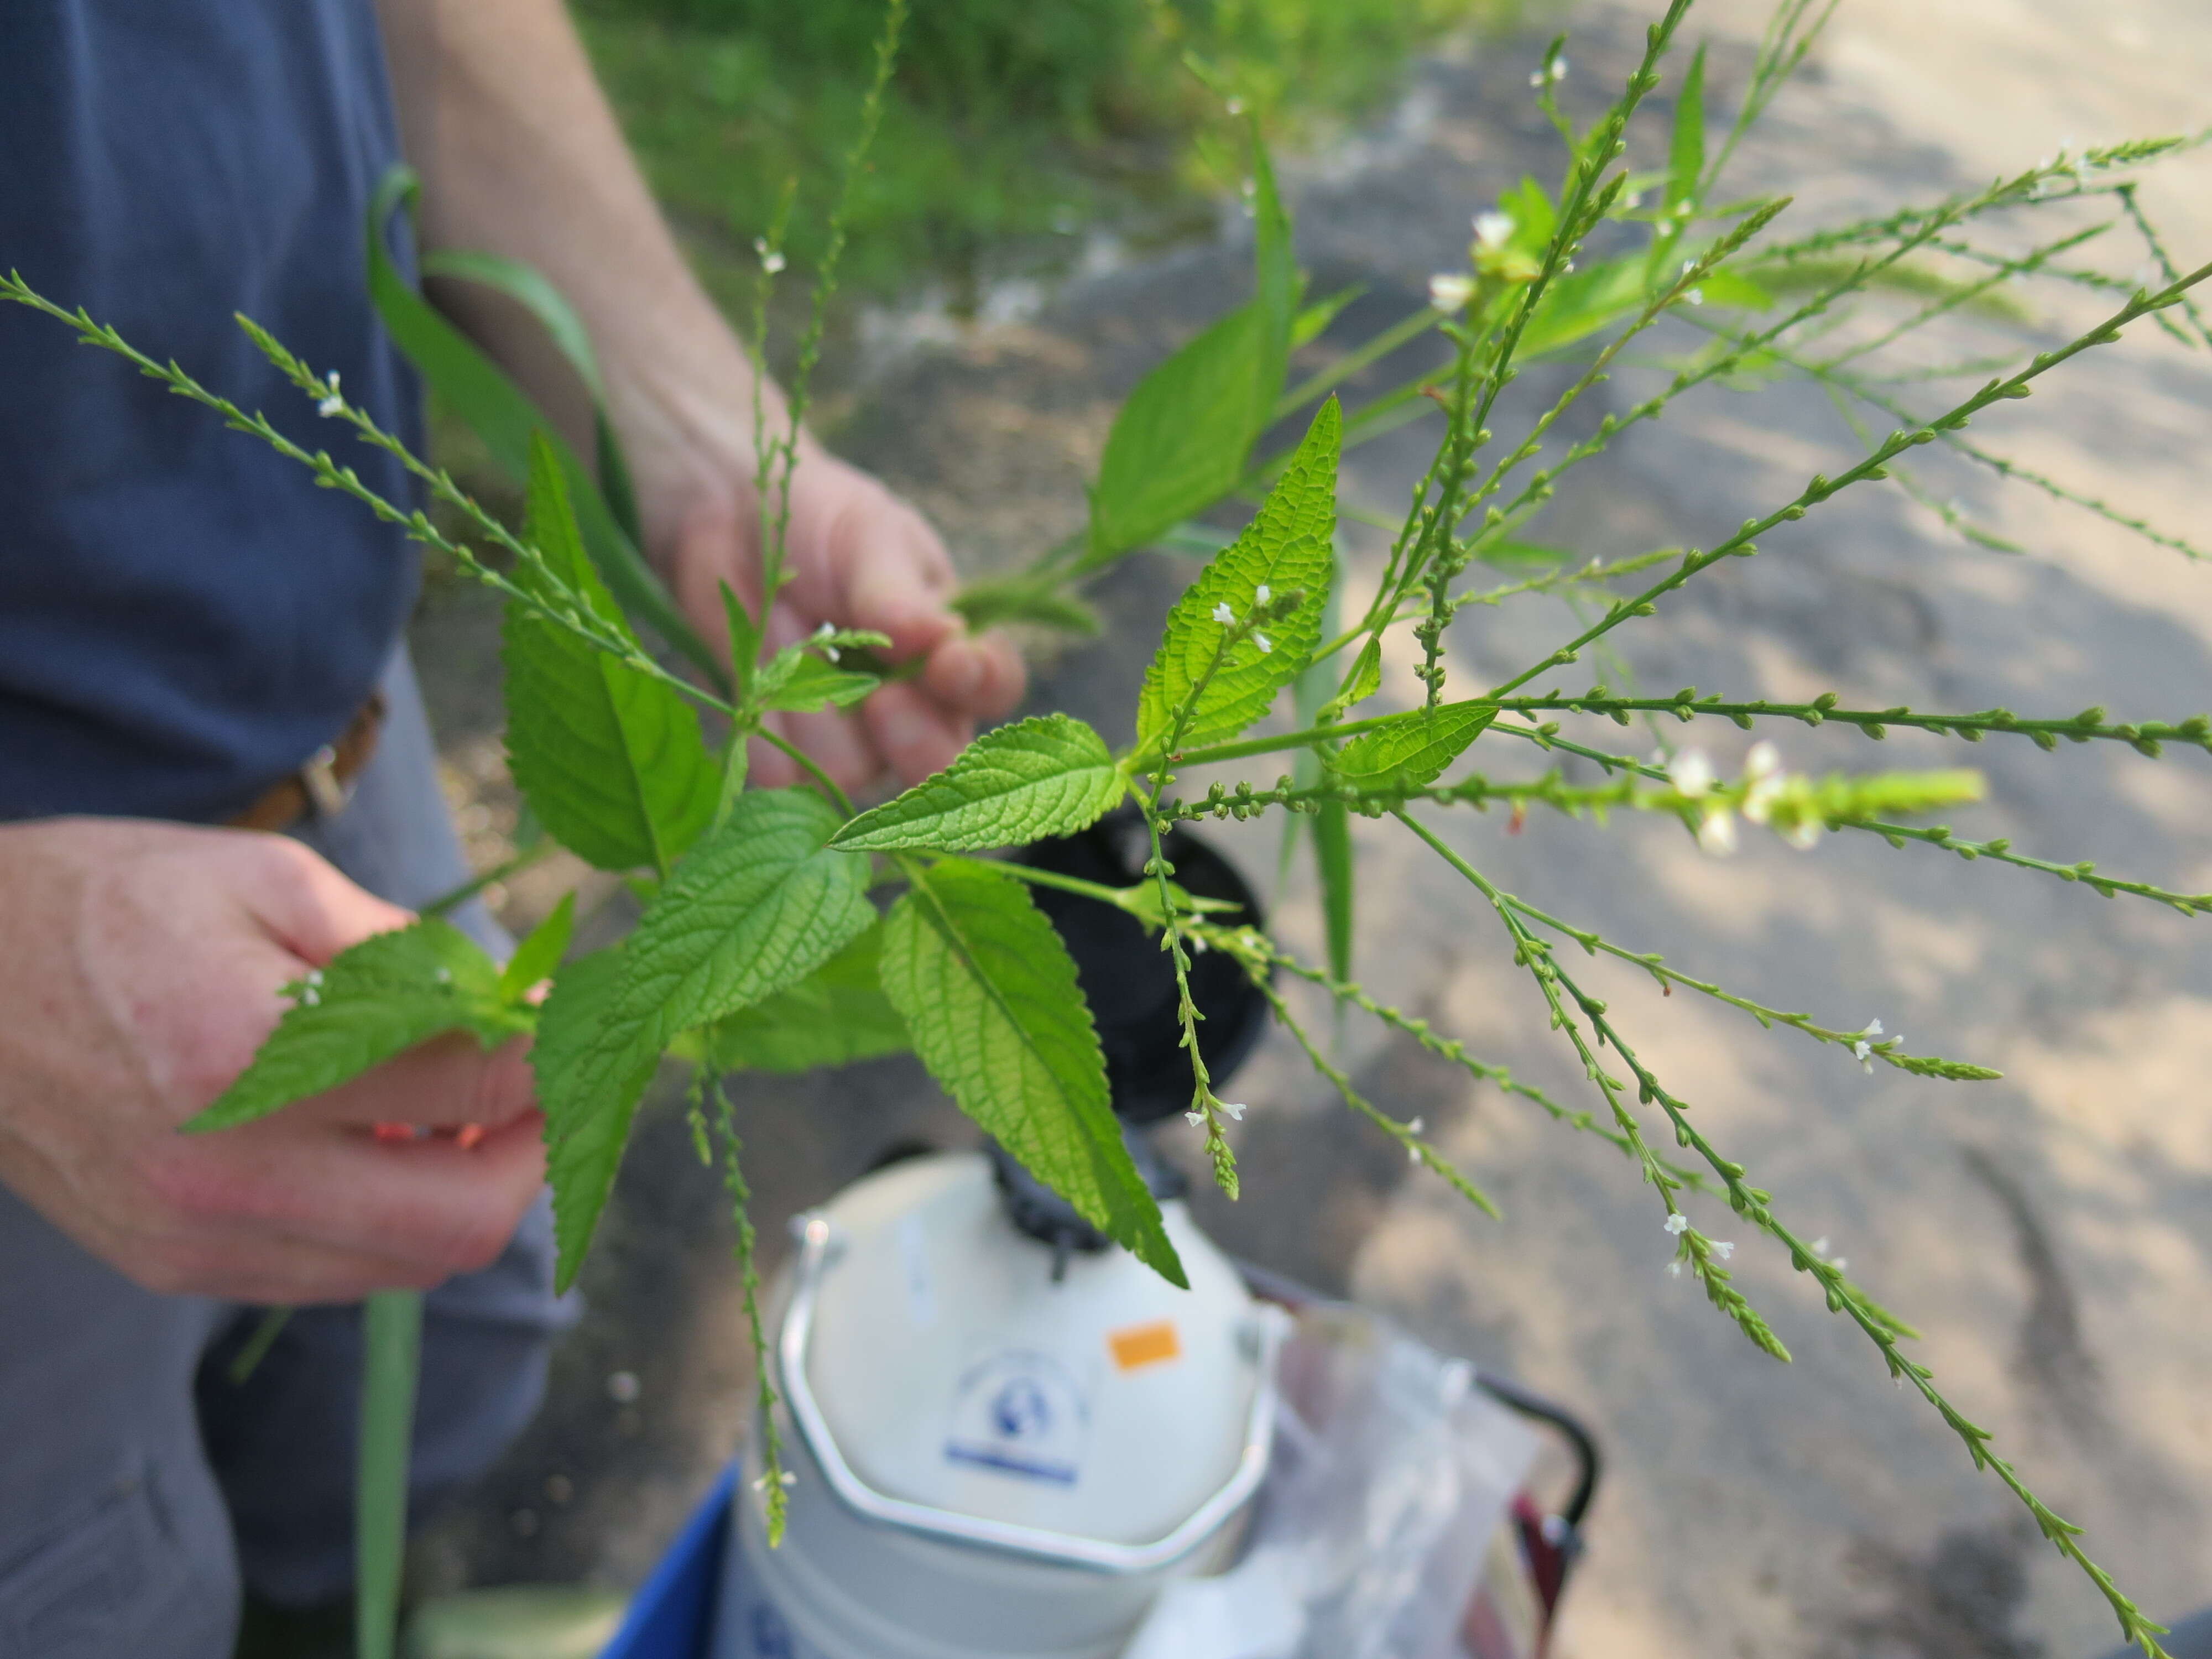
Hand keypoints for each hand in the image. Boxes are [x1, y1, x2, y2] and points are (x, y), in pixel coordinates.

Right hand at [0, 819, 546, 1303]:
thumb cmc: (106, 907)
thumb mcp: (267, 877)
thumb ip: (407, 950)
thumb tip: (518, 1000)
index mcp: (253, 1049)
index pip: (476, 1077)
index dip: (554, 1049)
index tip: (577, 1018)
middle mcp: (227, 1169)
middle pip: (464, 1215)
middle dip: (537, 1154)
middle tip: (546, 1088)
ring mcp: (198, 1237)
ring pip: (408, 1262)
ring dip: (470, 1193)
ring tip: (472, 1114)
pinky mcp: (176, 1268)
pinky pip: (338, 1275)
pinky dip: (394, 1222)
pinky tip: (390, 1147)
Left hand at [661, 445, 1025, 792]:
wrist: (733, 519)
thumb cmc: (822, 521)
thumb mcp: (869, 539)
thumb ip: (900, 595)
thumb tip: (942, 637)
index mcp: (951, 646)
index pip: (992, 685)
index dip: (980, 685)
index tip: (950, 665)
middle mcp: (914, 704)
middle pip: (937, 758)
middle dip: (913, 739)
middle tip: (883, 700)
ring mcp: (853, 735)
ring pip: (854, 769)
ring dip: (819, 717)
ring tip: (791, 646)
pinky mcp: (790, 751)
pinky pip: (786, 779)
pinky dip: (768, 739)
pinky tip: (756, 690)